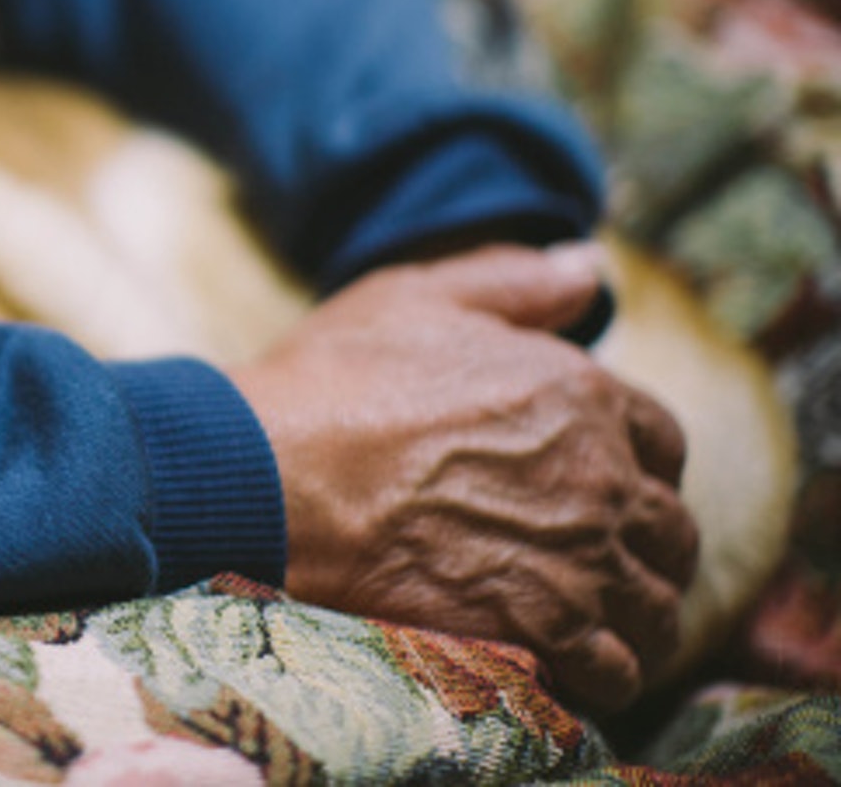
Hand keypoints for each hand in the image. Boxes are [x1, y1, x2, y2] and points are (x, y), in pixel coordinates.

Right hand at [229, 244, 697, 712]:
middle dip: (645, 547)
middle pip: (669, 531)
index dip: (639, 464)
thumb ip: (514, 282)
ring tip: (600, 625)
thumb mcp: (417, 297)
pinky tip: (576, 666)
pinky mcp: (542, 627)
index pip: (662, 441)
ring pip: (657, 606)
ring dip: (637, 616)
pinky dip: (609, 673)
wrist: (270, 475)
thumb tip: (585, 265)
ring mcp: (578, 557)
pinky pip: (618, 667)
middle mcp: (599, 476)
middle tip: (603, 562)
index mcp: (581, 392)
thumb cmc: (332, 382)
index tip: (607, 484)